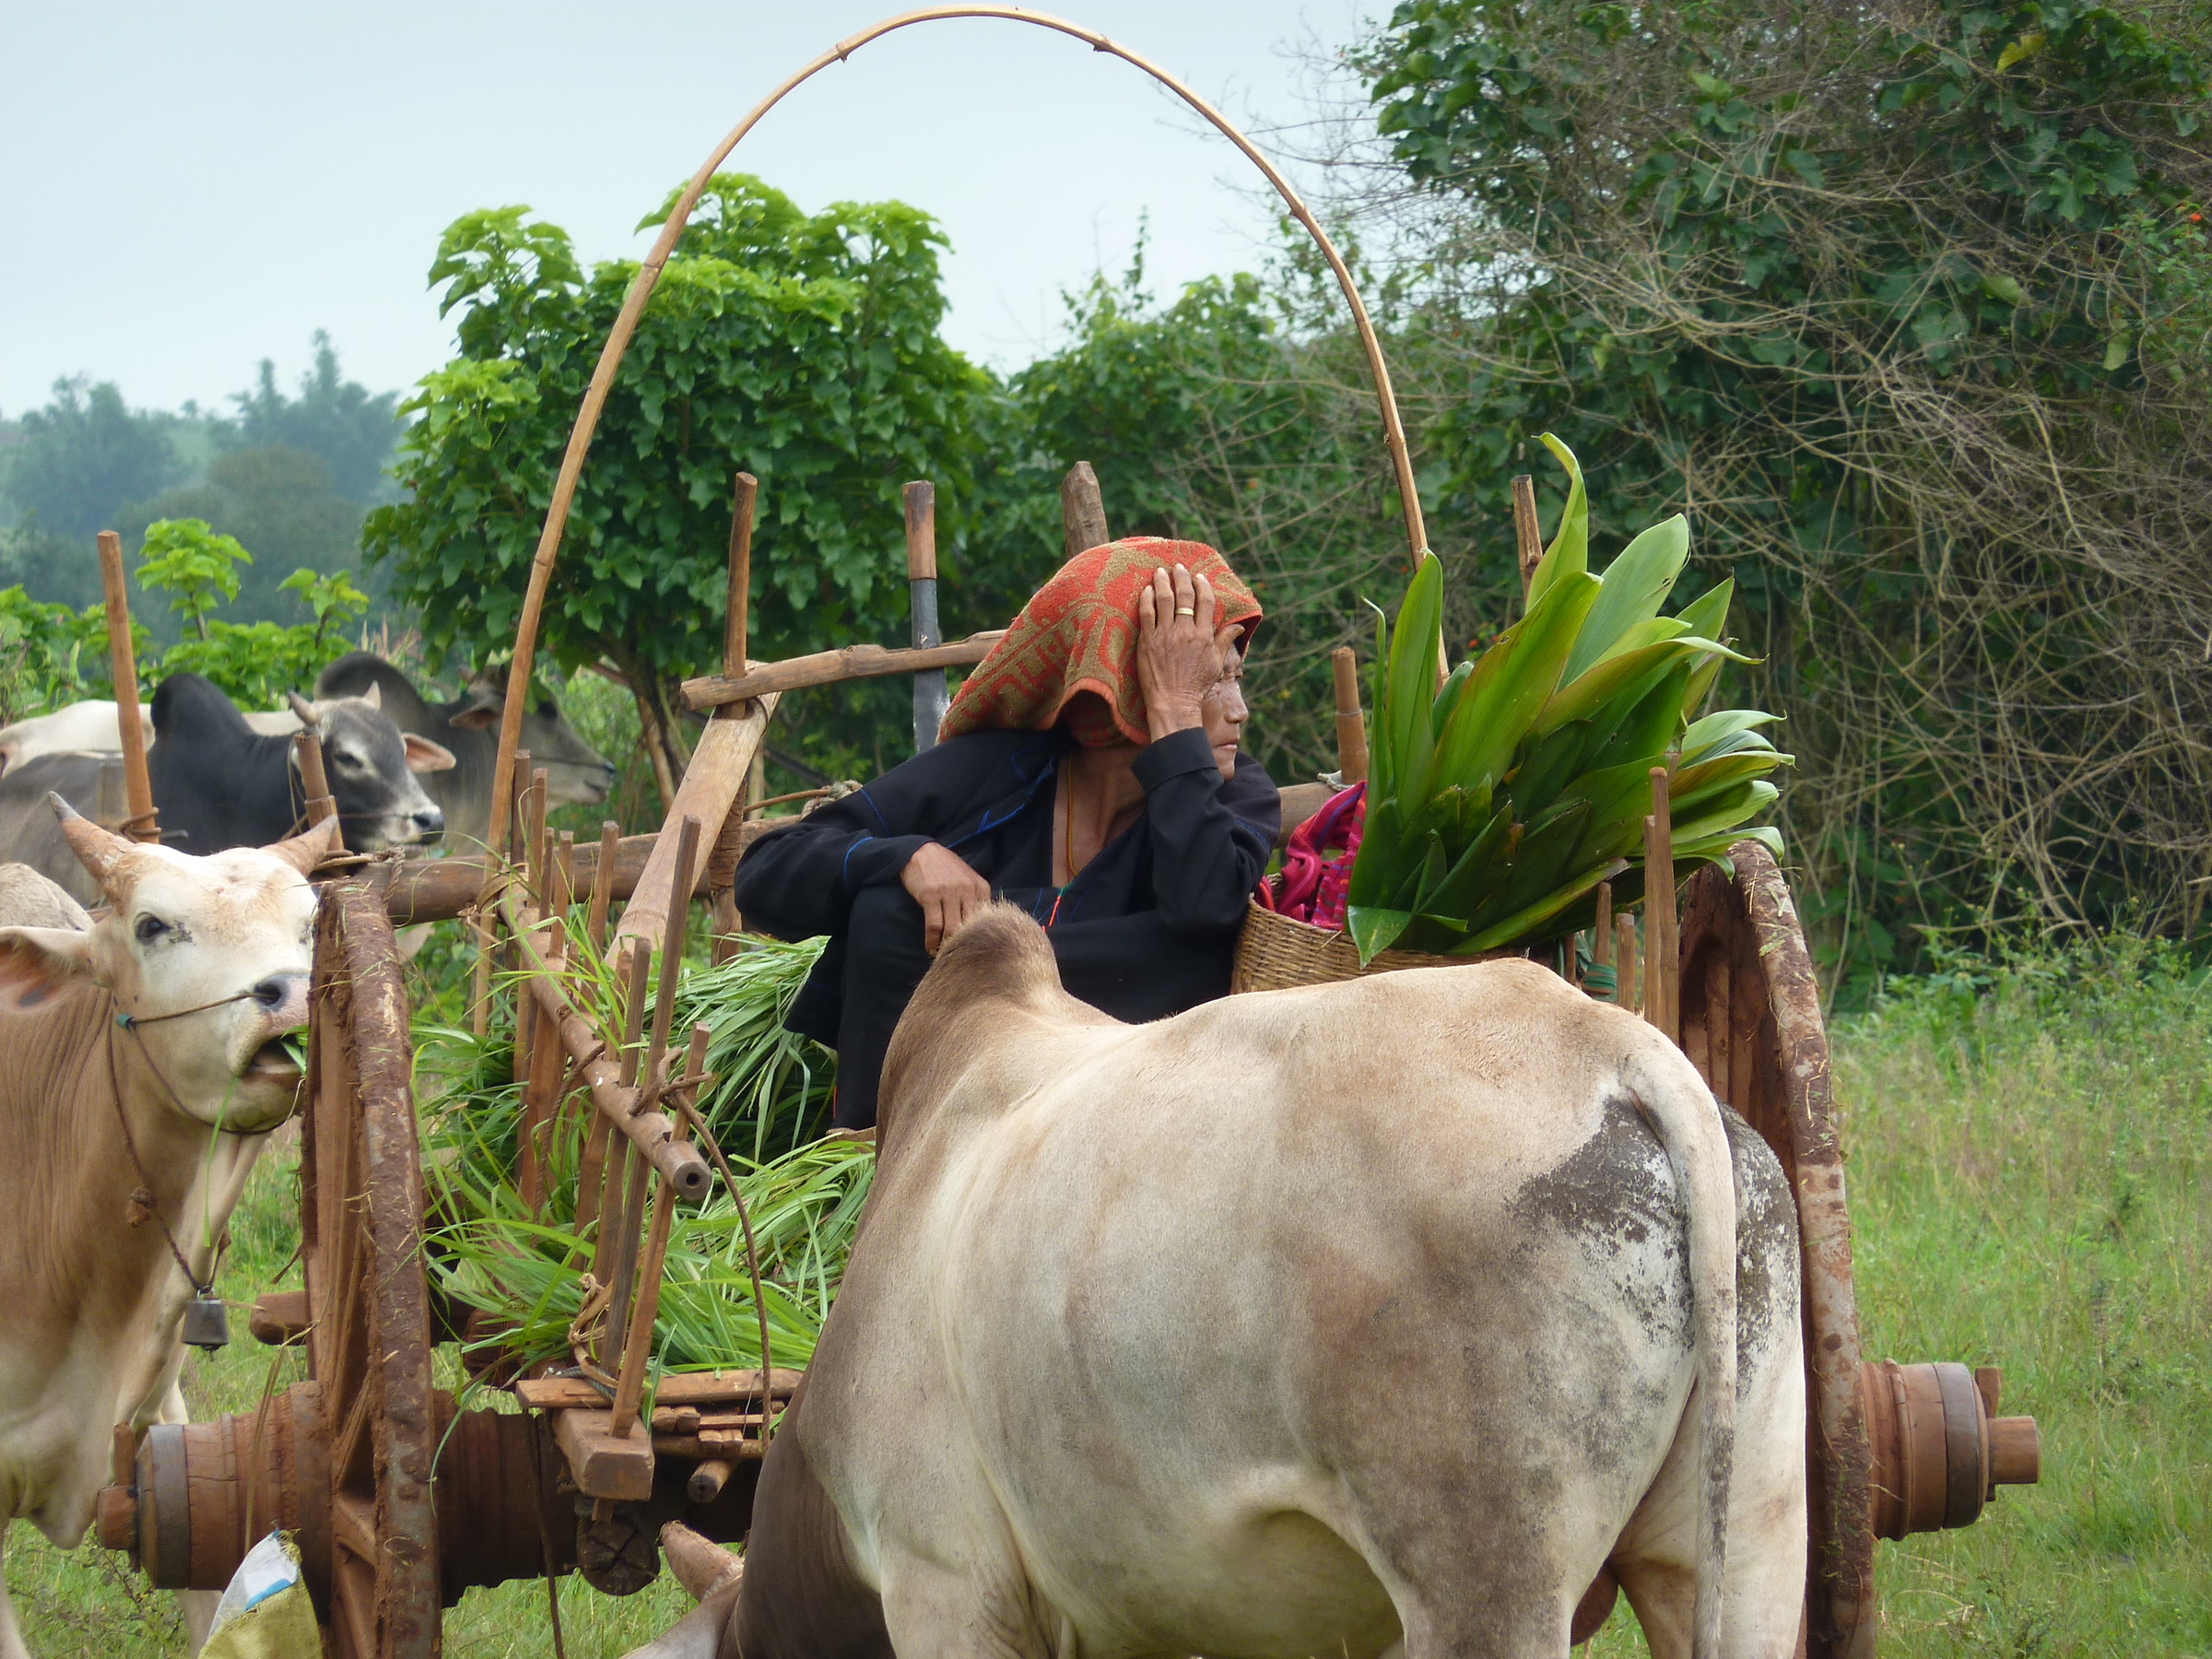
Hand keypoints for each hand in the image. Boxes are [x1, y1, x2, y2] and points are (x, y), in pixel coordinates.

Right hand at [899, 842, 991, 953]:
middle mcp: (968, 890)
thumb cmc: (945, 869)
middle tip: (956, 957)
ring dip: (946, 946)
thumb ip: (976, 900)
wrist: (921, 851)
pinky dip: (932, 941)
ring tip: (941, 955)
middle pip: (970, 927)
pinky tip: (930, 947)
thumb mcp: (968, 880)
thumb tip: (980, 928)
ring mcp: (949, 892)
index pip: (985, 920)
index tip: (970, 949)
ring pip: (952, 929)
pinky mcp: (931, 895)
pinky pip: (934, 926)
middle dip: (963, 945)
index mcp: (981, 888)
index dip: (977, 938)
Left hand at [1137, 564, 1240, 741]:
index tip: (1199, 576)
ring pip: (1164, 600)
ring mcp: (1165, 635)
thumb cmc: (1196, 686)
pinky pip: (1146, 613)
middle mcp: (1186, 631)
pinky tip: (1146, 590)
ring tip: (1160, 572)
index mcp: (1204, 635)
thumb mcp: (1216, 664)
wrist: (1174, 702)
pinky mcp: (1148, 641)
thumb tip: (1239, 626)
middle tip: (1178, 567)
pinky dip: (1146, 598)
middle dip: (1181, 577)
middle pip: (1184, 595)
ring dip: (1162, 582)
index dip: (1202, 585)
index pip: (1205, 602)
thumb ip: (1225, 641)